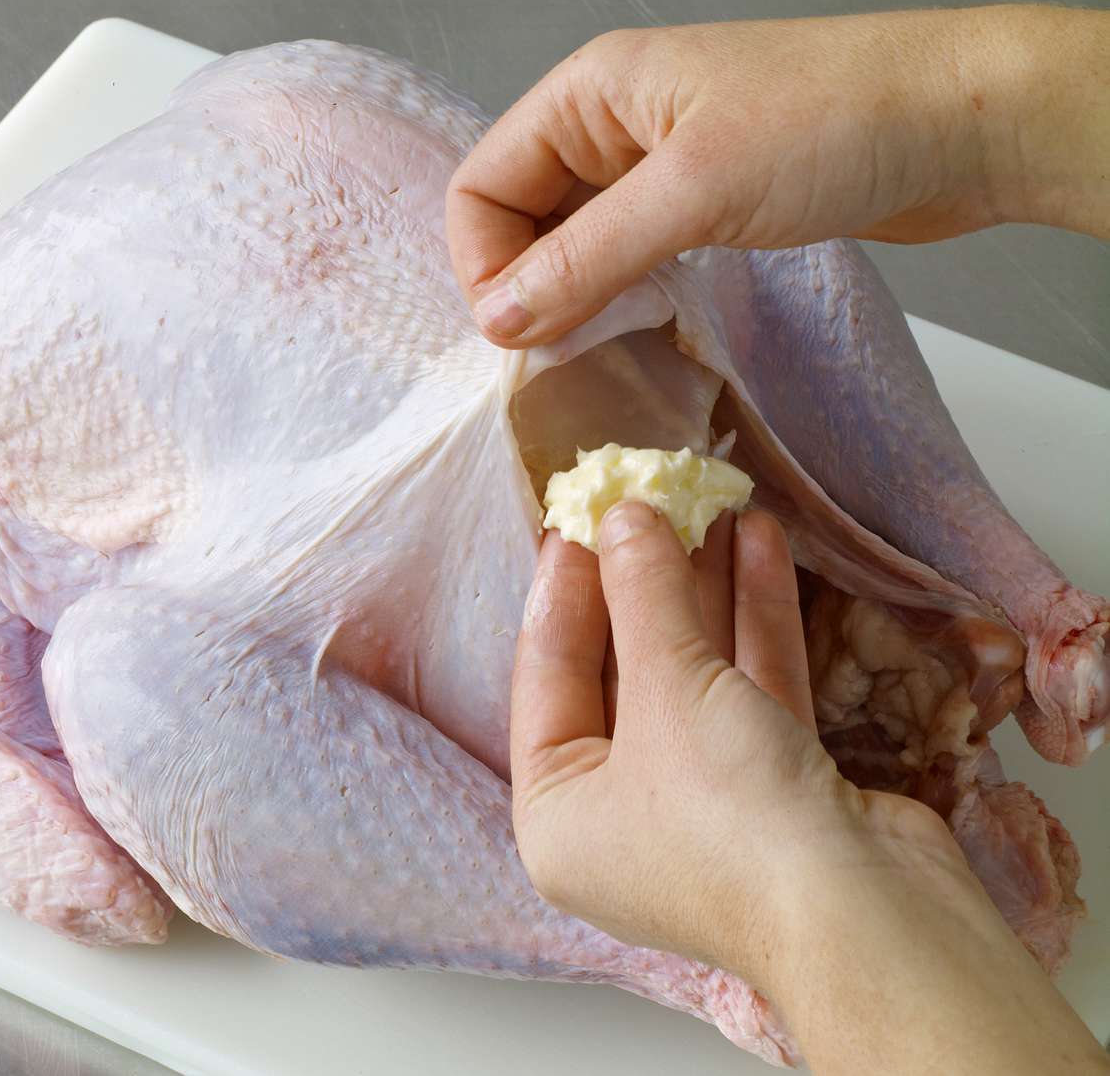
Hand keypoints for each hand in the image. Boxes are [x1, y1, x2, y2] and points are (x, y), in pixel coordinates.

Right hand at [447, 6, 1109, 347]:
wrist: (962, 121)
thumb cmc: (834, 125)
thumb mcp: (693, 193)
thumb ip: (584, 258)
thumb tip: (496, 320)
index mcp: (589, 91)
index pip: (483, 184)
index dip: (484, 264)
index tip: (519, 336)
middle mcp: (610, 120)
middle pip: (518, 213)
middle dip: (523, 283)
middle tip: (555, 353)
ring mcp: (656, 159)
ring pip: (571, 237)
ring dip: (569, 293)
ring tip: (592, 347)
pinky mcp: (701, 196)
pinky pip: (625, 249)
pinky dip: (615, 290)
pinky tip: (633, 324)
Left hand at [511, 503, 955, 982]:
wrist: (872, 919)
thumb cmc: (731, 820)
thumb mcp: (667, 688)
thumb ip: (642, 593)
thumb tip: (622, 516)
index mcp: (558, 815)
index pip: (546, 678)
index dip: (562, 591)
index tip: (577, 518)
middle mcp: (622, 815)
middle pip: (621, 672)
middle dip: (642, 581)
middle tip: (646, 498)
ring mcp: (702, 805)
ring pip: (693, 675)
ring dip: (704, 588)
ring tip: (709, 502)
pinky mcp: (775, 789)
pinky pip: (749, 691)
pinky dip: (755, 621)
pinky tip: (758, 543)